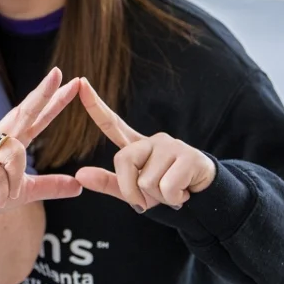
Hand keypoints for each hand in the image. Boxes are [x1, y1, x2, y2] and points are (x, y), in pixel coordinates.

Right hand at [0, 69, 83, 224]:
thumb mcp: (21, 193)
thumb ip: (48, 187)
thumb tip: (78, 186)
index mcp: (9, 142)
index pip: (36, 118)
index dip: (54, 102)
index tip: (74, 84)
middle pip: (23, 112)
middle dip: (42, 94)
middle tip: (58, 74)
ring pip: (13, 151)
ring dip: (16, 178)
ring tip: (8, 195)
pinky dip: (2, 188)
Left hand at [74, 78, 216, 212]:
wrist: (203, 201)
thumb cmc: (165, 193)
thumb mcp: (134, 192)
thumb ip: (108, 183)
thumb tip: (80, 175)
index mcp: (137, 147)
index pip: (112, 123)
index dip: (95, 105)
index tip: (81, 82)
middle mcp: (152, 141)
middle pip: (123, 162)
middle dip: (133, 191)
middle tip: (153, 197)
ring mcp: (171, 145)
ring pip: (147, 181)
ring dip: (160, 197)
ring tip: (174, 192)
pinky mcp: (189, 156)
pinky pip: (167, 187)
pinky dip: (174, 198)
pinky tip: (185, 192)